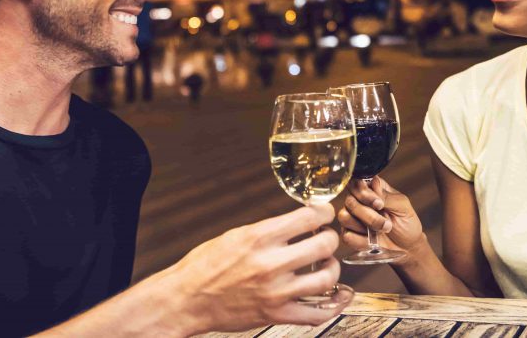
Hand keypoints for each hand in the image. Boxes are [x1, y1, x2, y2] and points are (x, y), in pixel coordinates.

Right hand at [169, 204, 345, 332]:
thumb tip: (299, 223)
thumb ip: (269, 230)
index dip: (323, 211)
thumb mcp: (236, 235)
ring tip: (326, 264)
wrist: (187, 299)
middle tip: (325, 237)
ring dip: (333, 268)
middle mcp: (270, 264)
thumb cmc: (205, 266)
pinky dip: (334, 304)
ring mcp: (275, 292)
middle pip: (324, 244)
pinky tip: (339, 295)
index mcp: (258, 237)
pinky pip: (317, 313)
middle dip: (330, 237)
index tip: (323, 213)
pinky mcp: (276, 314)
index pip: (308, 217)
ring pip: (327, 278)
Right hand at [338, 177, 425, 259]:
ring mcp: (352, 217)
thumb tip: (373, 184)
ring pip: (344, 216)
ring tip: (382, 230)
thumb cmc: (406, 223)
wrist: (407, 247)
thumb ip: (386, 196)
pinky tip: (373, 240)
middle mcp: (359, 200)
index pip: (356, 183)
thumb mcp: (403, 206)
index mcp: (372, 189)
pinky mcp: (349, 234)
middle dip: (369, 214)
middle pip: (349, 201)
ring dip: (366, 226)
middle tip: (387, 222)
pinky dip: (361, 240)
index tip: (379, 204)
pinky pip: (346, 235)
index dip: (364, 193)